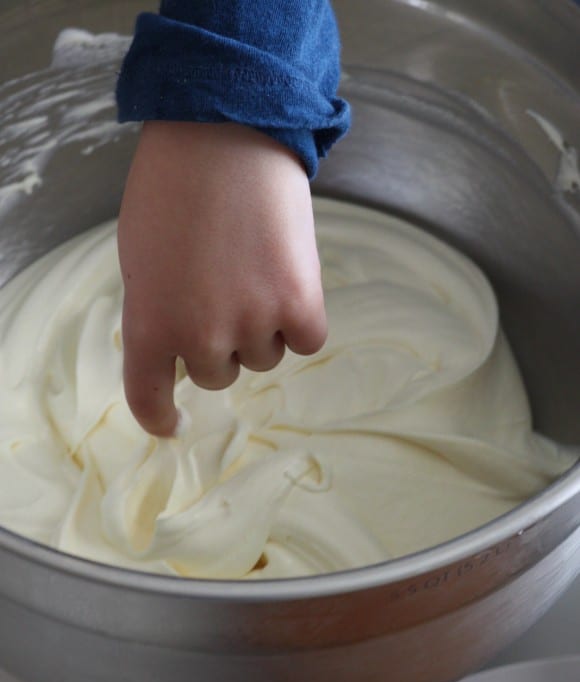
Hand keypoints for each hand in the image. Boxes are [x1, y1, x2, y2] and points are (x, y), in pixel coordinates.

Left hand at [117, 121, 326, 436]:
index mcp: (148, 326)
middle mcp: (199, 337)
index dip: (161, 418)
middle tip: (224, 289)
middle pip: (219, 374)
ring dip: (263, 326)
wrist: (224, 134)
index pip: (149, 397)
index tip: (173, 424)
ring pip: (265, 357)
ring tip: (257, 267)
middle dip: (221, 342)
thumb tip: (181, 343)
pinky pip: (307, 340)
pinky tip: (291, 278)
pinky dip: (302, 318)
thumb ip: (156, 311)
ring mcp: (252, 324)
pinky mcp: (300, 305)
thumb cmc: (172, 187)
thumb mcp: (140, 259)